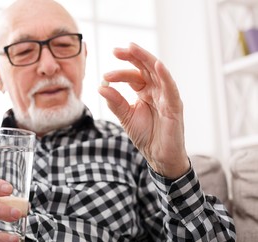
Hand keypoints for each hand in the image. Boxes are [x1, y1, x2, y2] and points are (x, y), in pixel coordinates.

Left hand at [98, 43, 189, 178]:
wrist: (159, 157)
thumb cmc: (146, 136)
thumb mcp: (126, 117)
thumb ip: (115, 102)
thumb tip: (101, 87)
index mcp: (145, 92)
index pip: (133, 76)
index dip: (119, 73)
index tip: (105, 77)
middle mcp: (157, 91)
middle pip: (146, 68)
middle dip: (132, 57)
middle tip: (116, 50)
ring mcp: (167, 97)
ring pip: (158, 73)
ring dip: (146, 59)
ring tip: (132, 48)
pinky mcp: (175, 107)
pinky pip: (171, 89)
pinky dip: (165, 76)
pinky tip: (157, 65)